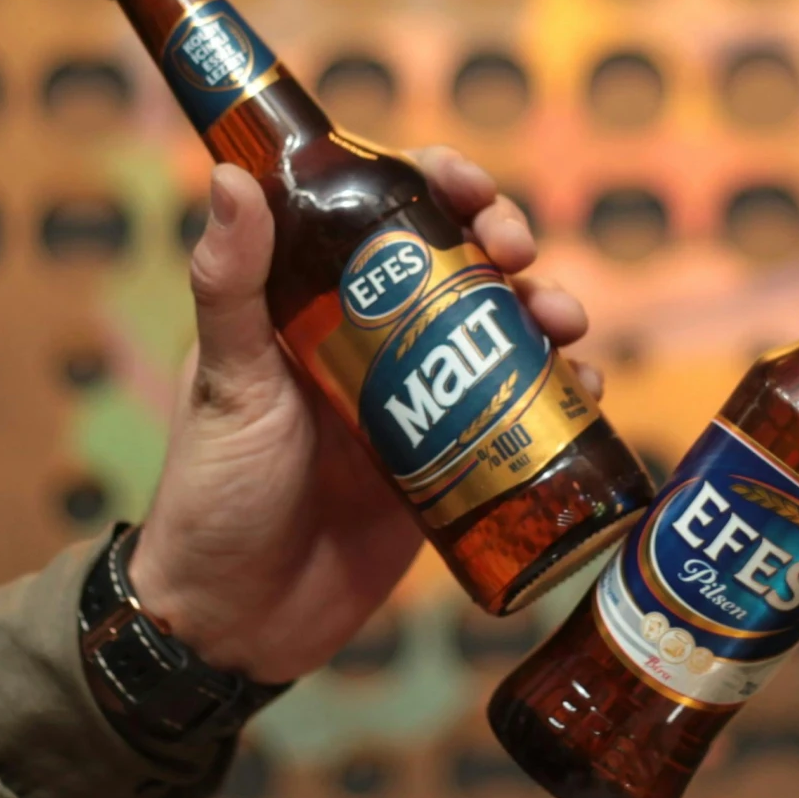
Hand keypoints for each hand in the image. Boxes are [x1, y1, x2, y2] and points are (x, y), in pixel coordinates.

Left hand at [129, 150, 599, 683]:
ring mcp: (418, 403)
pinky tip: (585, 391)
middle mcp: (373, 341)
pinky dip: (563, 395)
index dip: (436, 183)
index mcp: (314, 305)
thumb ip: (229, 285)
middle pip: (460, 262)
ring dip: (548, 310)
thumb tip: (229, 175)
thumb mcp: (224, 381)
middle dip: (506, 242)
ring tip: (567, 325)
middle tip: (521, 255)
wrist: (239, 622)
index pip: (383, 215)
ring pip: (502, 331)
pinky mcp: (453, 464)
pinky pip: (522, 415)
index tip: (469, 186)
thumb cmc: (213, 497)